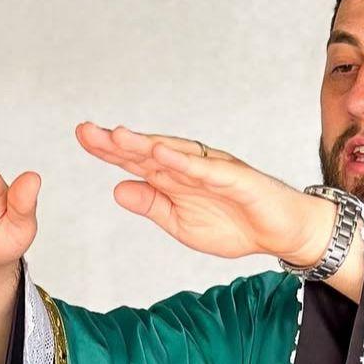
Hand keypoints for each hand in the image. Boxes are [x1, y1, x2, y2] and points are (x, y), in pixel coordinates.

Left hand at [75, 122, 332, 265]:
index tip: (83, 138)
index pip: (137, 162)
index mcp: (175, 179)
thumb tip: (118, 189)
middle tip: (86, 131)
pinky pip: (206, 169)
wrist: (280, 233)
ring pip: (174, 154)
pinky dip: (183, 161)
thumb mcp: (181, 224)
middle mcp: (190, 167)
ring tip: (117, 136)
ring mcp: (212, 170)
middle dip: (118, 143)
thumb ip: (152, 205)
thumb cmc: (235, 224)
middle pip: (149, 152)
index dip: (110, 151)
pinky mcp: (235, 178)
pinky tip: (161, 153)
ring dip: (145, 144)